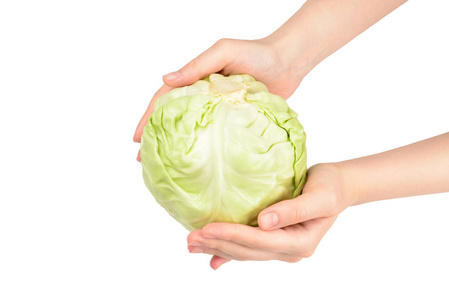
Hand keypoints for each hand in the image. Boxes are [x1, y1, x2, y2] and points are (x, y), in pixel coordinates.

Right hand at [133, 37, 309, 160]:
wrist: (289, 62)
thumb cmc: (258, 52)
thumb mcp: (224, 52)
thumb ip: (197, 65)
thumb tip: (166, 78)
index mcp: (196, 80)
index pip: (165, 99)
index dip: (148, 118)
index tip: (136, 139)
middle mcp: (205, 96)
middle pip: (174, 118)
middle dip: (157, 137)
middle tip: (142, 160)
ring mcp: (220, 110)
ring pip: (193, 130)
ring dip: (177, 146)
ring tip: (165, 166)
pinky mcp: (237, 120)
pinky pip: (216, 136)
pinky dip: (204, 148)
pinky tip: (200, 164)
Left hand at [187, 163, 353, 269]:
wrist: (337, 187)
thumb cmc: (330, 187)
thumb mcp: (319, 196)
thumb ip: (293, 211)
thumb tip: (264, 222)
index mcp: (300, 242)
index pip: (259, 241)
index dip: (232, 235)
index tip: (207, 228)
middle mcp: (289, 250)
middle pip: (247, 250)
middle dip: (217, 244)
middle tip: (190, 238)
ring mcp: (281, 248)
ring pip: (244, 252)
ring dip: (217, 248)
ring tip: (192, 244)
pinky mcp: (274, 240)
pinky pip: (248, 250)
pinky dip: (228, 254)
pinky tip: (211, 259)